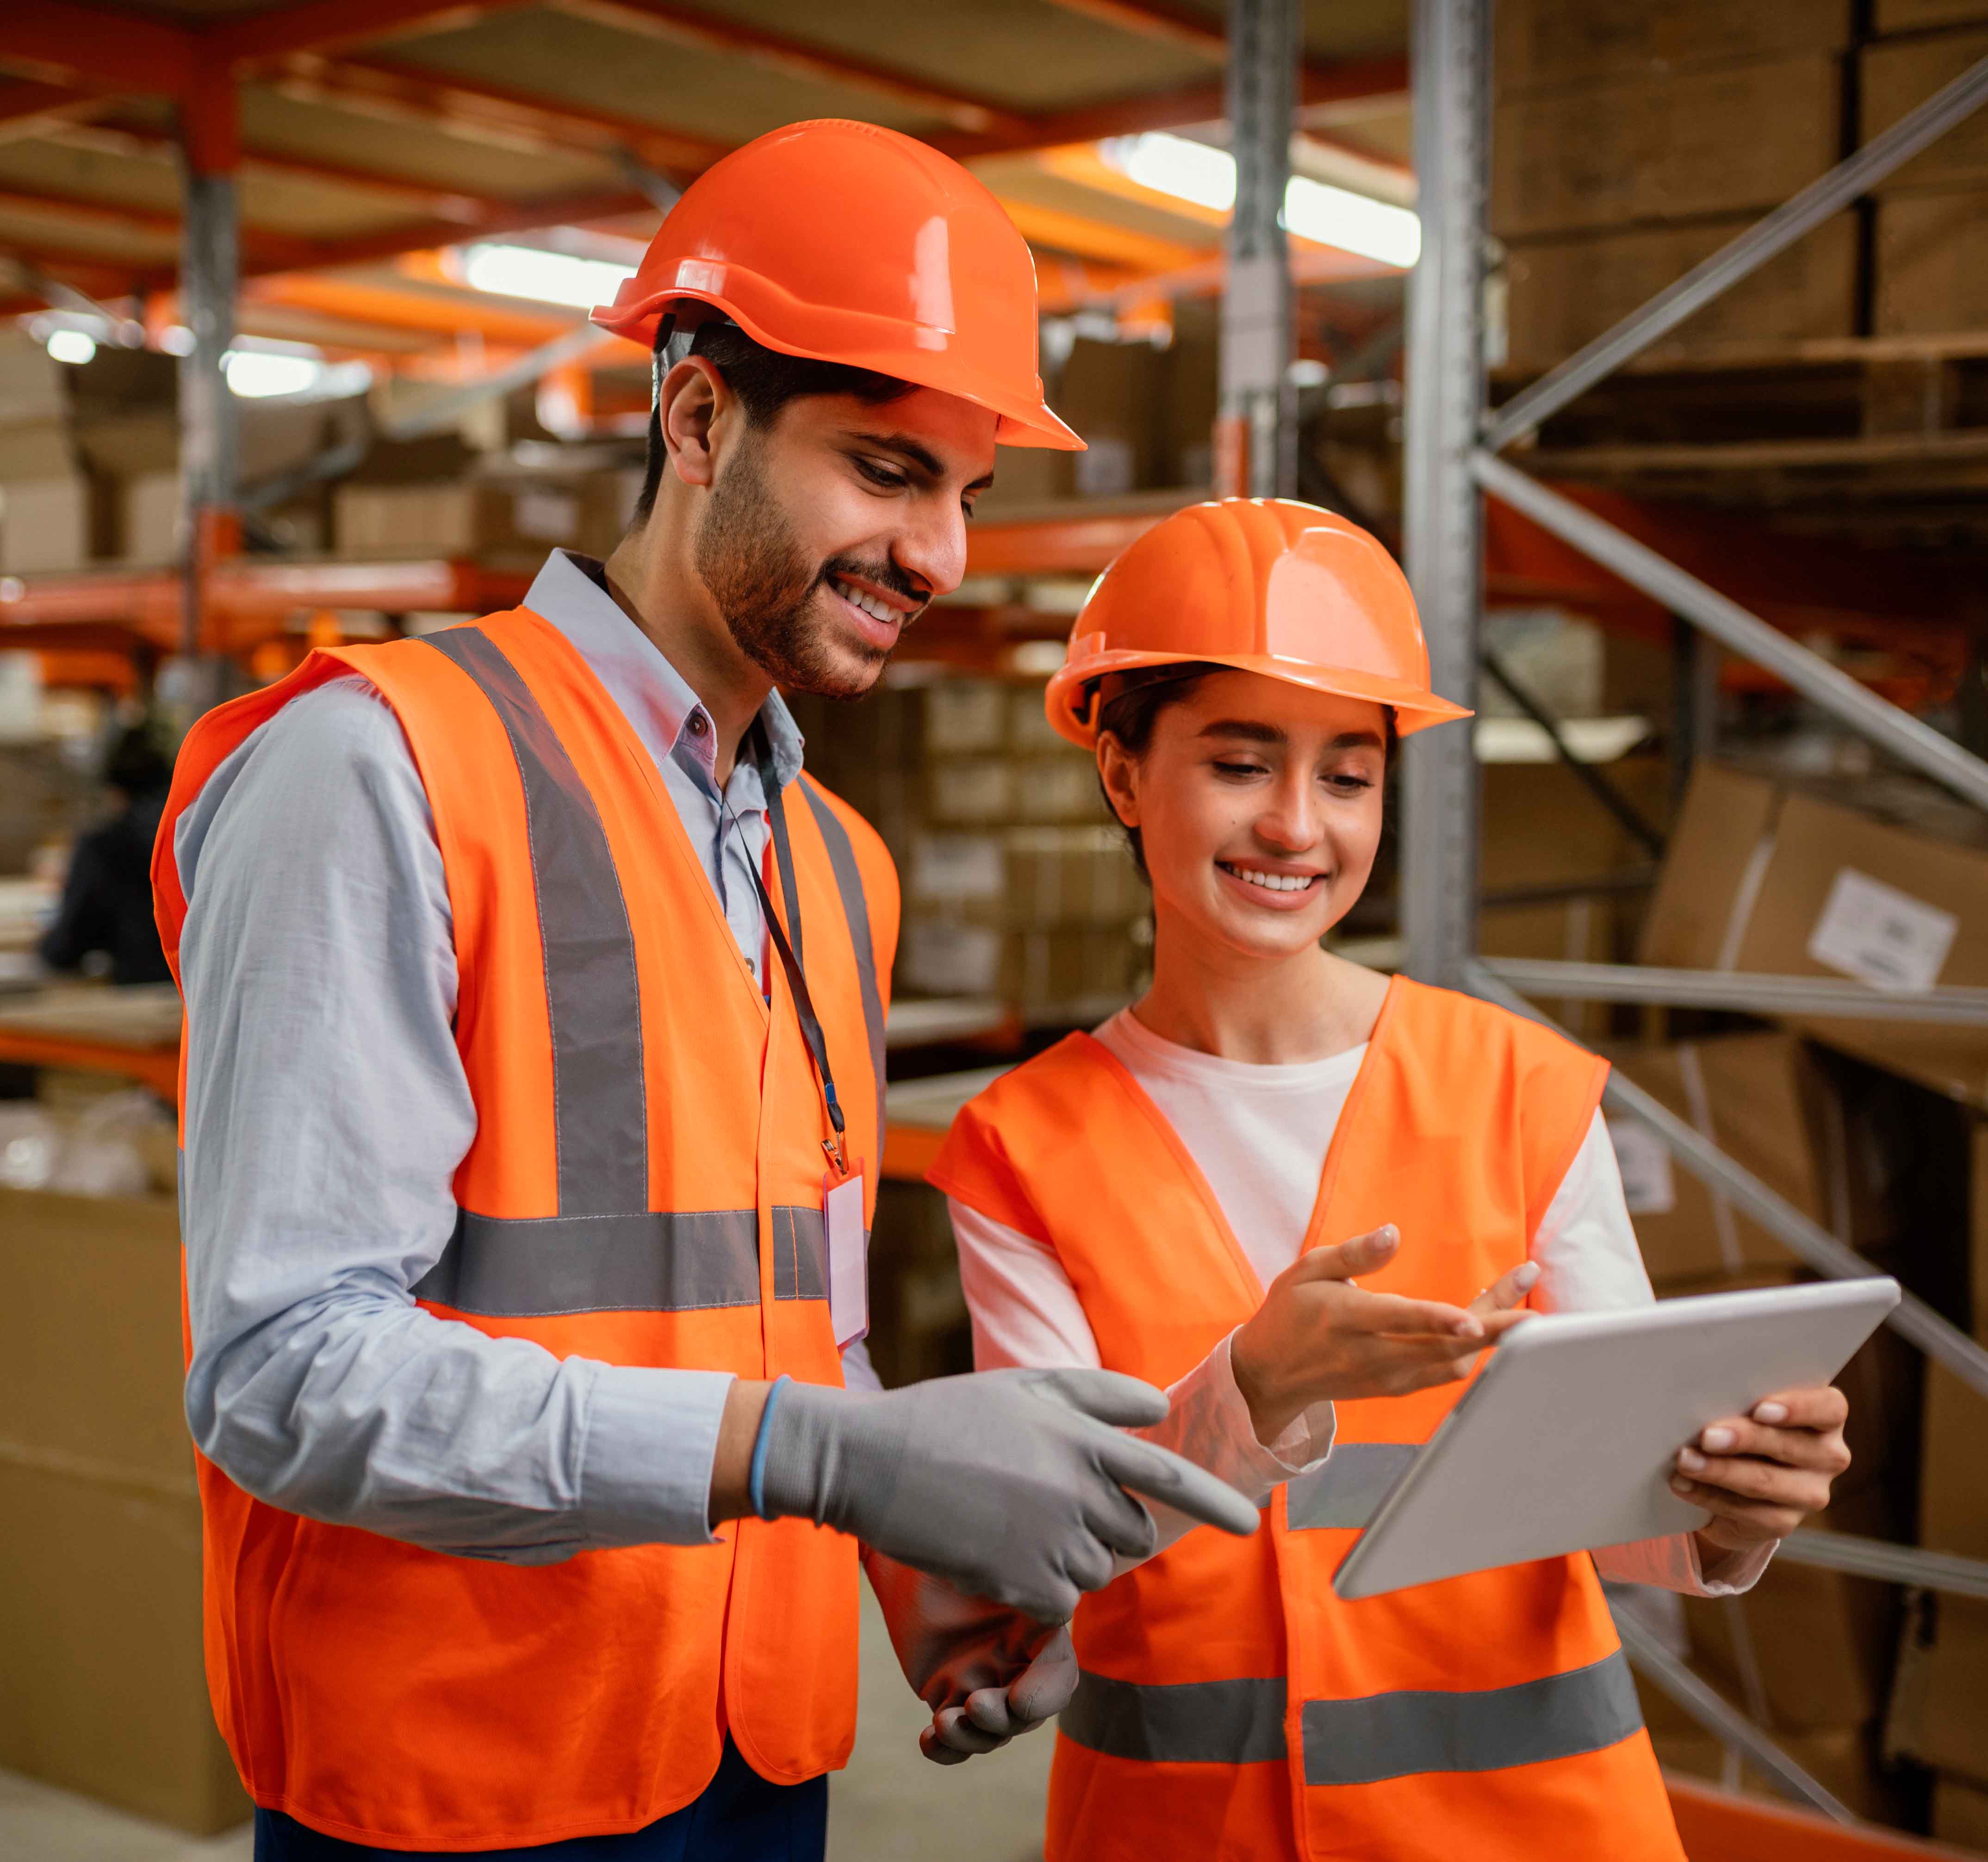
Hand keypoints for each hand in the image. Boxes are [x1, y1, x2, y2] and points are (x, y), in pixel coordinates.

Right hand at [756, 1368, 1259, 1622]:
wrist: (871, 1462)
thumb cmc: (946, 1418)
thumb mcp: (1023, 1386)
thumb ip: (1096, 1395)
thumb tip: (1160, 1408)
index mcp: (1081, 1438)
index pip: (1169, 1475)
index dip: (1215, 1500)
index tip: (1249, 1522)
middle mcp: (1077, 1489)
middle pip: (1133, 1532)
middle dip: (1110, 1528)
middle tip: (1051, 1508)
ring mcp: (1052, 1538)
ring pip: (1097, 1568)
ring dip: (1069, 1556)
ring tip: (1012, 1523)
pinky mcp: (1023, 1581)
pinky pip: (1060, 1600)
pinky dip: (1039, 1588)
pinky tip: (998, 1554)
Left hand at [865, 1551, 1075, 1764]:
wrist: (904, 1562)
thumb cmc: (949, 1547)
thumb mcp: (984, 1559)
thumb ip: (1014, 1577)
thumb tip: (1038, 1589)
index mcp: (1038, 1628)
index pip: (1060, 1672)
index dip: (1046, 1693)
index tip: (1016, 1697)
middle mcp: (1017, 1660)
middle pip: (1028, 1712)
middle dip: (1004, 1719)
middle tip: (974, 1704)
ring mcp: (985, 1681)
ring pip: (995, 1731)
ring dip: (975, 1737)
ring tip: (943, 1722)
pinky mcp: (951, 1696)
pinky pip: (958, 1738)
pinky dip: (947, 1749)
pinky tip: (928, 1741)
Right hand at [1231, 1227, 1533, 1444]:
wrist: (1270, 1376)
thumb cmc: (1289, 1313)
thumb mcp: (1305, 1270)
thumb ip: (1352, 1253)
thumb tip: (1393, 1233)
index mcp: (1347, 1320)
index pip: (1401, 1320)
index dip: (1439, 1320)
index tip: (1475, 1317)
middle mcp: (1372, 1355)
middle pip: (1443, 1345)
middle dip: (1493, 1325)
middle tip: (1533, 1302)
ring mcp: (1388, 1377)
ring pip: (1453, 1363)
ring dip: (1492, 1339)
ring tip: (1526, 1309)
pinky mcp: (1398, 1388)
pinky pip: (1447, 1372)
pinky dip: (1476, 1352)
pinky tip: (1496, 1326)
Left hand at [1670, 1384, 1851, 1554]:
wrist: (1736, 1483)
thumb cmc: (1741, 1425)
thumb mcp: (1746, 1408)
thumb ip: (1740, 1400)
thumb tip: (1702, 1395)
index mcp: (1826, 1417)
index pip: (1828, 1408)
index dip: (1798, 1408)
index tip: (1760, 1410)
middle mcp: (1828, 1456)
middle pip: (1788, 1445)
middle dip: (1743, 1439)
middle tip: (1707, 1436)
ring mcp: (1810, 1493)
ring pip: (1765, 1481)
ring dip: (1719, 1470)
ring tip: (1685, 1460)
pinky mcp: (1784, 1522)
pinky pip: (1747, 1511)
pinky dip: (1708, 1495)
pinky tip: (1683, 1484)